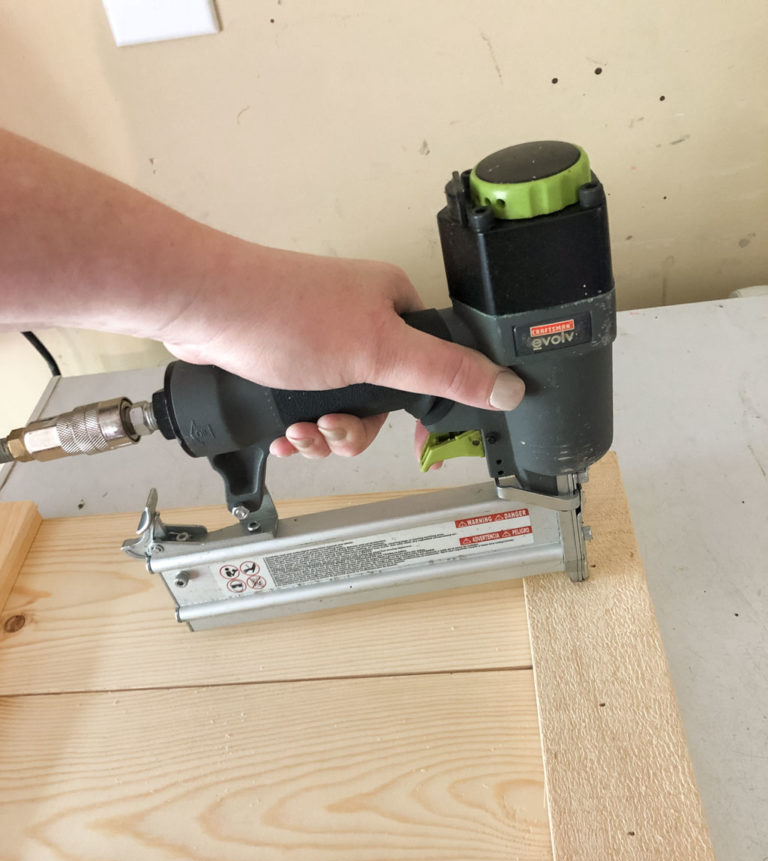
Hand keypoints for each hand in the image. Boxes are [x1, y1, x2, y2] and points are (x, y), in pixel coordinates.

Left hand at [159, 241, 524, 458]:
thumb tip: (507, 386)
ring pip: (343, 409)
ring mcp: (321, 341)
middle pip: (383, 399)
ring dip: (323, 434)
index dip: (423, 410)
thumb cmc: (286, 316)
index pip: (433, 364)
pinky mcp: (287, 359)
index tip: (415, 443)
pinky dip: (299, 429)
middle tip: (332, 431)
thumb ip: (445, 371)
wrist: (206, 309)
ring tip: (299, 433)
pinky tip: (283, 434)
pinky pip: (309, 408)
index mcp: (393, 305)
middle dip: (355, 429)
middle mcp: (360, 319)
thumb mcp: (380, 352)